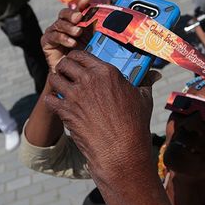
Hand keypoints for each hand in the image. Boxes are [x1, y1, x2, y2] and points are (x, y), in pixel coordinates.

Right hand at [41, 0, 90, 71]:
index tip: (86, 1)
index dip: (80, 4)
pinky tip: (72, 43)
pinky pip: (53, 36)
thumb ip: (94, 28)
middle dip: (72, 14)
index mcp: (73, 22)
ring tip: (78, 32)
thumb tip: (107, 17)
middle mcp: (62, 24)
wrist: (72, 72)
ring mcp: (53, 32)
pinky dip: (63, 38)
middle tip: (79, 17)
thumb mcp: (90, 40)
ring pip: (59, 24)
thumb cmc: (82, 55)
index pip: (76, 9)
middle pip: (64, 13)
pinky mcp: (46, 41)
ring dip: (69, 27)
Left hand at [45, 51, 156, 176]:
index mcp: (106, 72)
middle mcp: (88, 79)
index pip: (81, 54)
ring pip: (54, 79)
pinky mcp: (66, 111)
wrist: (121, 150)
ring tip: (60, 88)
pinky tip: (57, 104)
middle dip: (63, 67)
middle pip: (64, 63)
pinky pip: (49, 99)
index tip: (75, 63)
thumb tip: (155, 74)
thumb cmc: (134, 125)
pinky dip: (51, 101)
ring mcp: (75, 95)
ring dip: (56, 82)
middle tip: (65, 74)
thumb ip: (145, 82)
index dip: (76, 57)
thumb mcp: (143, 98)